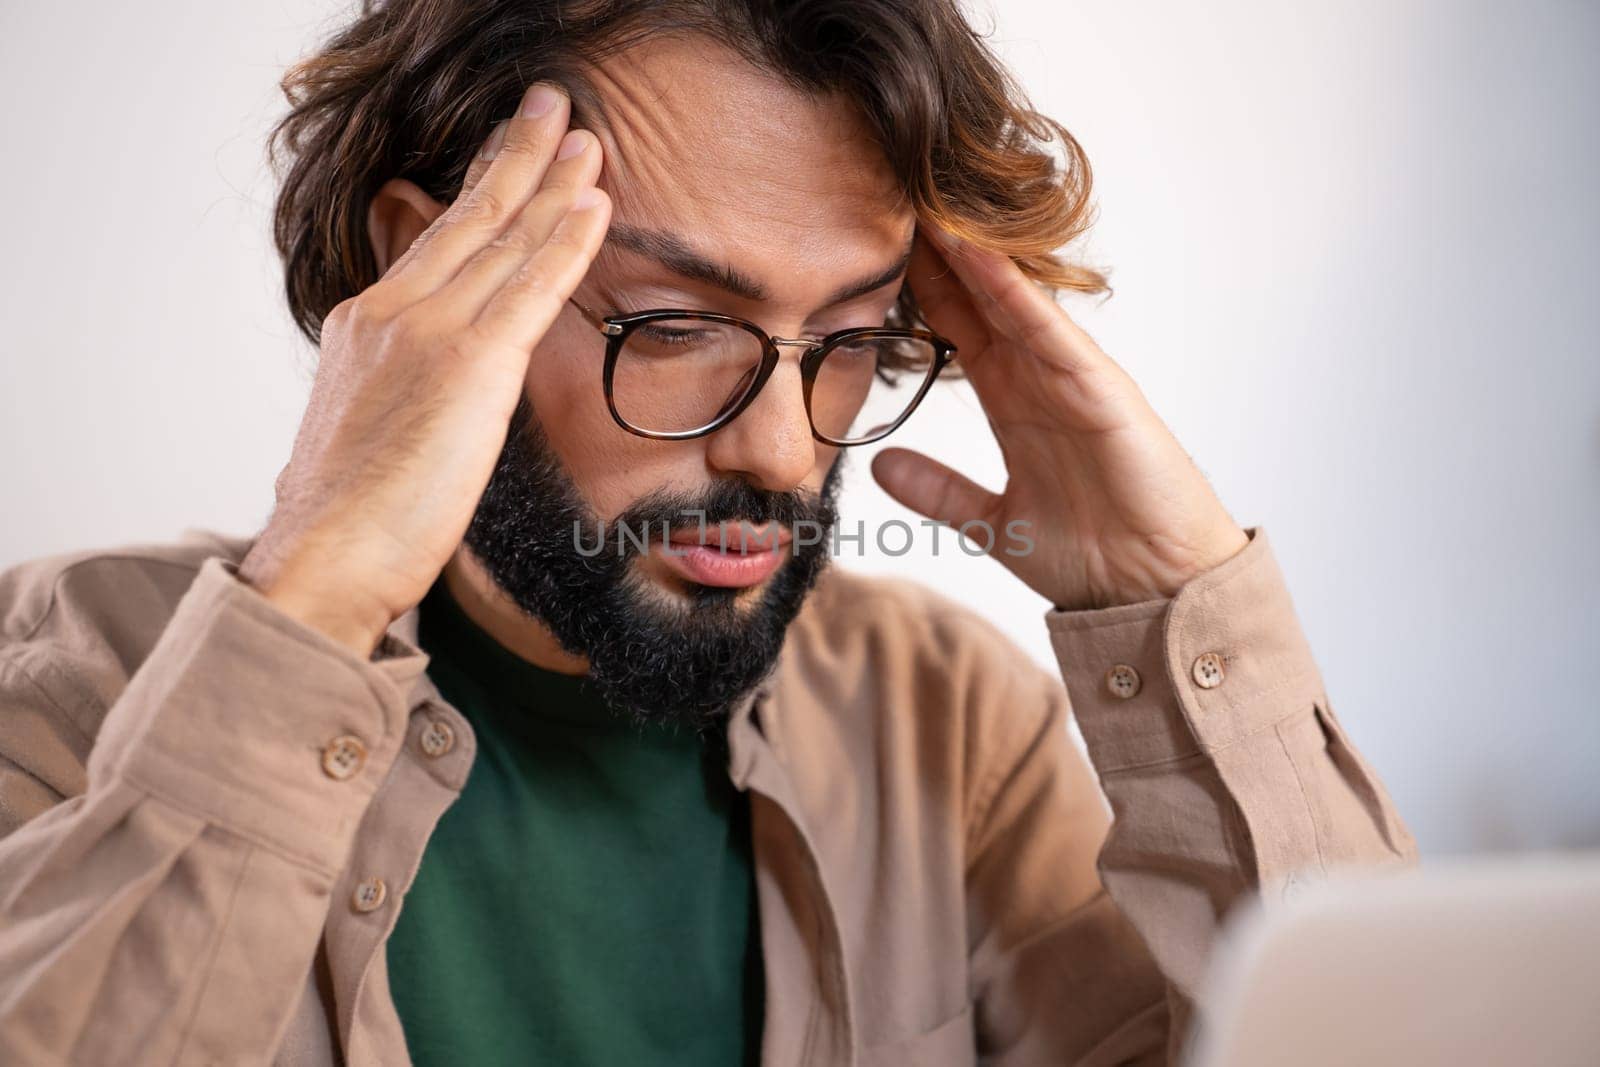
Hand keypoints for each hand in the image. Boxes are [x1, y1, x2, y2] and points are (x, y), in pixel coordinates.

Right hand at [239, 82, 610, 654]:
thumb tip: (431, 396)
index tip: (510, 157)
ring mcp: (428, 332)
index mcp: (366, 325)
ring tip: (588, 141)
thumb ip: (400, 391)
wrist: (324, 556)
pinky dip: (564, 241)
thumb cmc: (348, 517)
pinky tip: (593, 205)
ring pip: (503, 240)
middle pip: (468, 218)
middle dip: (518, 156)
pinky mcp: (467, 365)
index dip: (479, 192)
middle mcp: (392, 313)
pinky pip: (528, 287)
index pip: (435, 242)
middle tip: (553, 108)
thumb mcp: (367, 430)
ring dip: (552, 184)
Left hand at [871, 224, 1248, 610]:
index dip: (917, 287)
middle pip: (978, 297)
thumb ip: (939, 490)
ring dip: (969, 251)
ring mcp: (1072, 378)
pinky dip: (1012, 291)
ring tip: (924, 201)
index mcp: (1014, 401)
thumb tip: (881, 465)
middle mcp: (1040, 378)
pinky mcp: (1102, 389)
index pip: (957, 326)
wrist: (1153, 592)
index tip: (870, 248)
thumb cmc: (1093, 554)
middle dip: (937, 251)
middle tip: (891, 196)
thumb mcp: (993, 520)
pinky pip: (1049, 330)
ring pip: (1011, 299)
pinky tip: (975, 253)